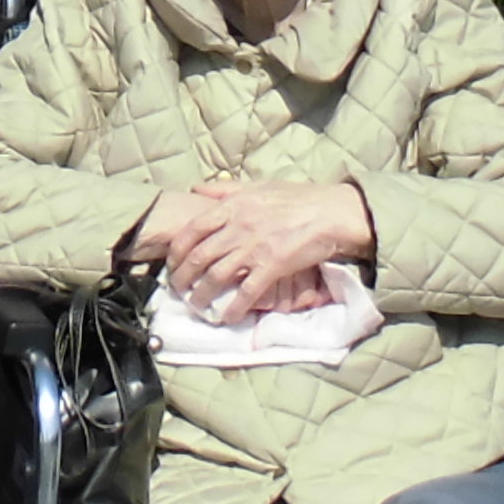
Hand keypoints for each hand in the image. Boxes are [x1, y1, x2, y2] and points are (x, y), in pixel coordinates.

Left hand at [129, 176, 376, 322]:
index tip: (172, 264)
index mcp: (232, 207)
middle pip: (198, 257)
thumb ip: (225, 189)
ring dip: (202, 296)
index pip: (191, 230)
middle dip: (182, 278)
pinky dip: (233, 308)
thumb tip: (196, 188)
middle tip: (177, 290)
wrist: (331, 212)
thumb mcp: (258, 186)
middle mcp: (237, 227)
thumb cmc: (297, 198)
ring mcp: (253, 248)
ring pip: (216, 277)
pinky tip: (227, 318)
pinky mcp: (271, 266)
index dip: (176, 251)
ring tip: (196, 306)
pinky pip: (246, 292)